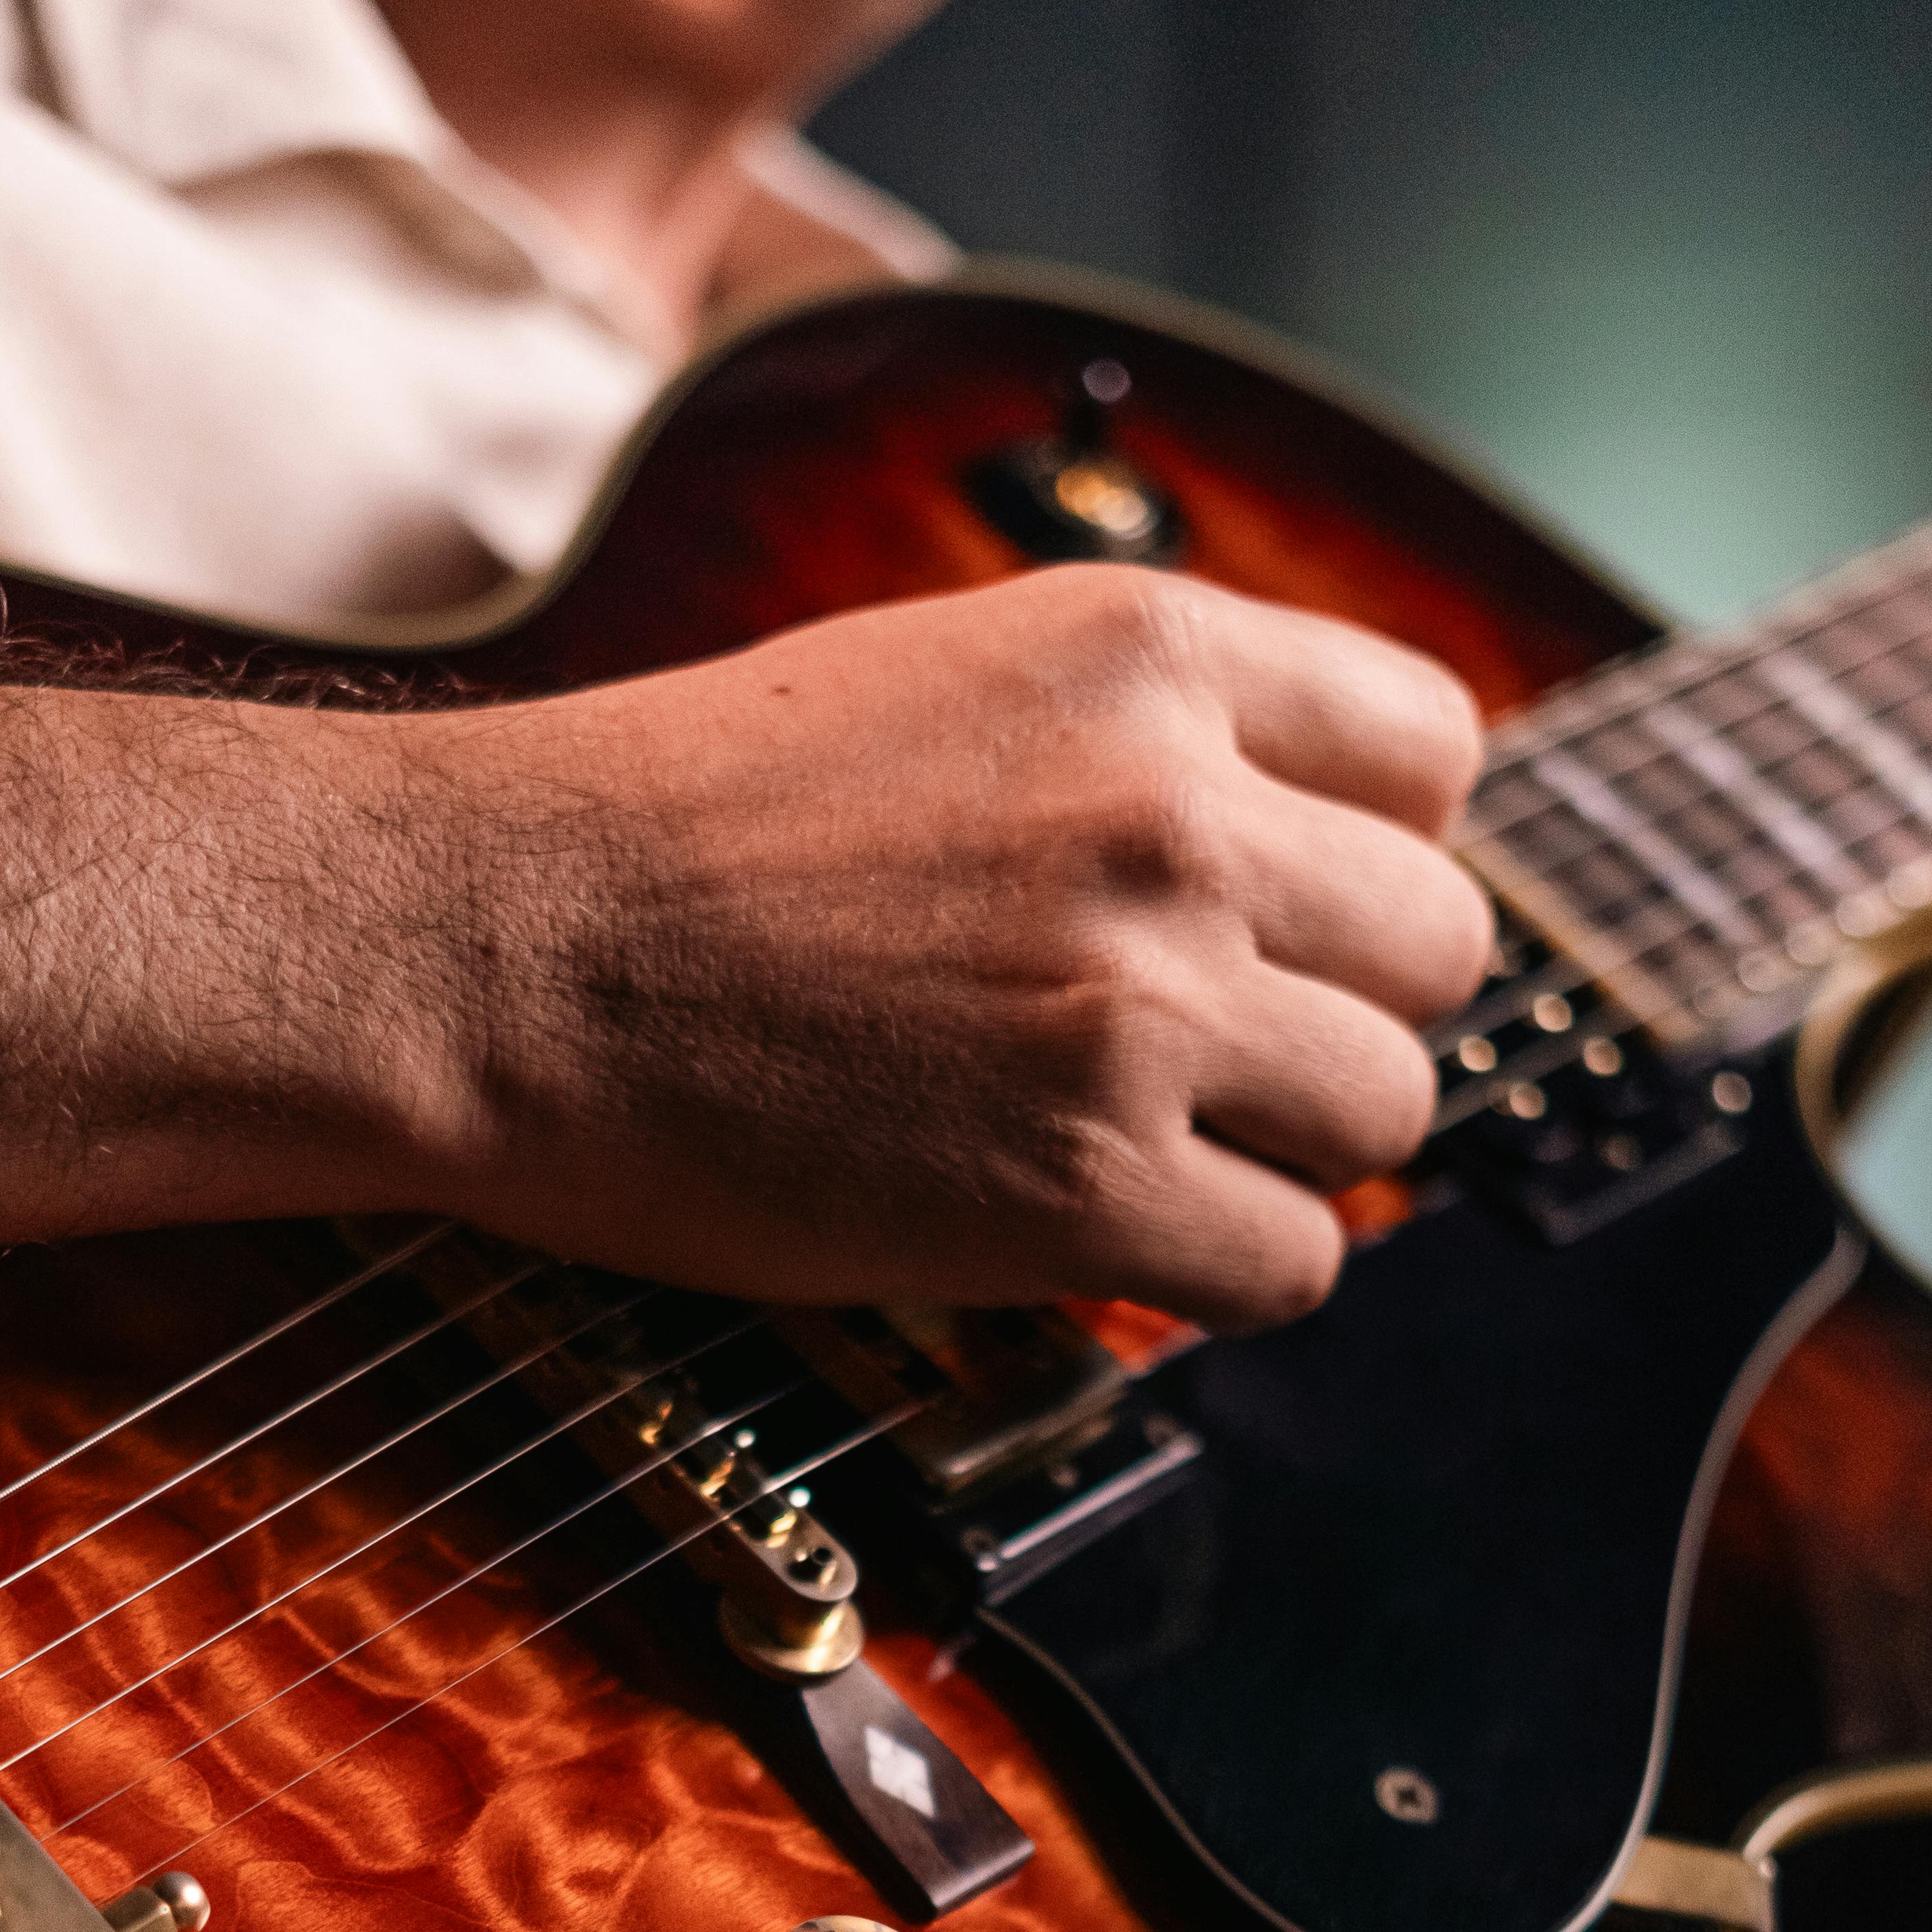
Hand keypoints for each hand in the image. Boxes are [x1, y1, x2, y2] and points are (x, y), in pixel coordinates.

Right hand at [393, 564, 1490, 1325]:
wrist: (493, 945)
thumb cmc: (668, 827)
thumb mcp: (939, 676)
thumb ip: (1134, 736)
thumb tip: (1297, 847)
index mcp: (1143, 656)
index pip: (1437, 751)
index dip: (1377, 851)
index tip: (1292, 914)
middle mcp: (1172, 813)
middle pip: (1438, 949)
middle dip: (1341, 1015)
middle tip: (1211, 1058)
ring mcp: (1140, 1003)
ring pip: (1386, 1114)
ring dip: (1286, 1153)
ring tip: (1142, 1150)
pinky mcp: (1083, 1183)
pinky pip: (1293, 1263)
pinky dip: (1220, 1276)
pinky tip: (1111, 1243)